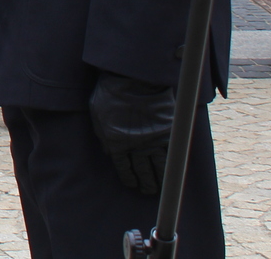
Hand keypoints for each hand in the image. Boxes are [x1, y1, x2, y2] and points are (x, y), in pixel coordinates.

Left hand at [88, 71, 174, 195]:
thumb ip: (102, 134)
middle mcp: (135, 146)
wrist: (133, 81)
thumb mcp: (97, 114)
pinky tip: (173, 173)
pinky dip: (172, 166)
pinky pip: (170, 155)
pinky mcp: (167, 134)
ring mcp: (152, 141)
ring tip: (161, 188)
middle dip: (145, 182)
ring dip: (160, 179)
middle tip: (148, 191)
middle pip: (141, 170)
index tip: (132, 184)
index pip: (123, 167)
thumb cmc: (110, 93)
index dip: (128, 177)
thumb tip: (107, 152)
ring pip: (158, 167)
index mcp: (116, 142)